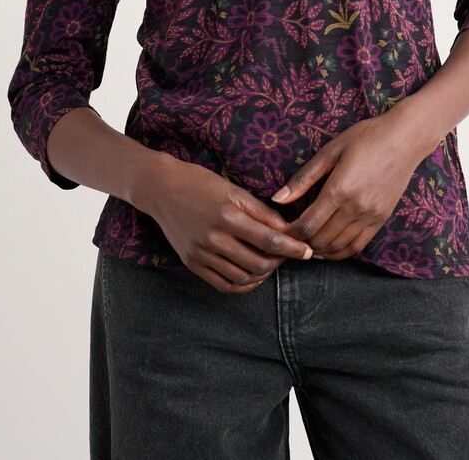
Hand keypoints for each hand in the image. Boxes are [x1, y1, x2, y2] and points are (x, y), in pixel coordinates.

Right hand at [139, 157, 313, 292]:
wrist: (160, 189)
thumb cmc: (200, 183)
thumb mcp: (234, 190)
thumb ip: (262, 212)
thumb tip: (288, 230)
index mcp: (227, 216)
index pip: (269, 240)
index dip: (292, 248)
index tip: (307, 251)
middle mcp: (213, 238)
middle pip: (258, 264)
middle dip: (279, 262)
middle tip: (287, 254)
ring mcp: (201, 254)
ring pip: (243, 278)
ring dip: (263, 274)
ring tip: (270, 262)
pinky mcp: (192, 263)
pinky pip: (224, 285)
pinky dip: (243, 284)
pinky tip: (252, 274)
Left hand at [271, 109, 427, 260]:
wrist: (405, 139)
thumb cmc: (365, 138)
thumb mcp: (330, 151)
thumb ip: (303, 178)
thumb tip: (277, 199)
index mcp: (339, 190)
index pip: (307, 225)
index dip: (290, 233)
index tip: (280, 231)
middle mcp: (356, 208)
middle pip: (321, 240)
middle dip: (301, 243)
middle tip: (288, 239)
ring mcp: (371, 217)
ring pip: (338, 248)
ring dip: (318, 250)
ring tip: (304, 244)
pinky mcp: (381, 220)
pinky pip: (357, 246)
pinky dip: (339, 252)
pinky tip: (327, 247)